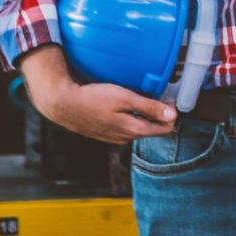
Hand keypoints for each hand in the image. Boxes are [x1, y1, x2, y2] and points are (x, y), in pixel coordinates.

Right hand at [17, 45, 176, 144]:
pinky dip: (131, 118)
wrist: (62, 104)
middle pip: (152, 129)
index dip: (172, 115)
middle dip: (160, 115)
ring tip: (143, 99)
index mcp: (133, 131)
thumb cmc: (92, 98)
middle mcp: (125, 139)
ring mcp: (114, 138)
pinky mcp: (105, 134)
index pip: (164, 129)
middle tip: (160, 97)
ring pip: (138, 128)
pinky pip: (125, 127)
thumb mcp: (125, 98)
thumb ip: (150, 107)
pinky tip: (125, 107)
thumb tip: (173, 115)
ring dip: (144, 116)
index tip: (171, 100)